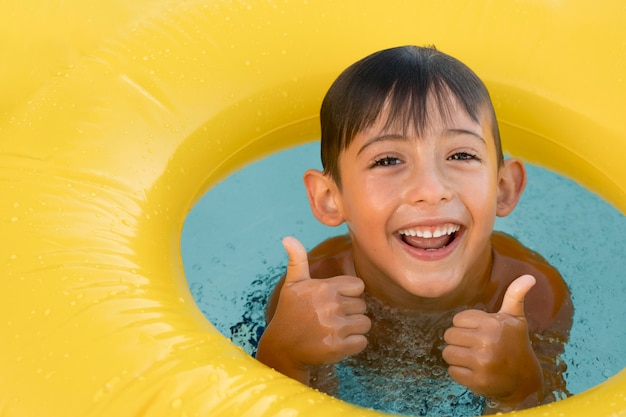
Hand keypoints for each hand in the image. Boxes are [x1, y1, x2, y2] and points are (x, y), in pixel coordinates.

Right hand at [256, 236, 370, 382]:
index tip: (334, 302)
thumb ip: (297, 260)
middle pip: (362, 306)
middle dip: (350, 313)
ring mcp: (335, 327)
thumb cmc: (290, 313)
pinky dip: (353, 344)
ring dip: (353, 329)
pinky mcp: (338, 347)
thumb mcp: (292, 285)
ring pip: (365, 323)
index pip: (358, 286)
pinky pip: (362, 342)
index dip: (349, 295)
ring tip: (334, 331)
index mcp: (324, 288)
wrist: (282, 348)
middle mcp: (331, 305)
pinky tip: (336, 343)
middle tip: (330, 319)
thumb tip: (287, 238)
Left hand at [442, 275, 541, 408]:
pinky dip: (460, 372)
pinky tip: (476, 372)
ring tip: (474, 359)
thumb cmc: (515, 344)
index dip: (466, 326)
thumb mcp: (515, 318)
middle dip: (459, 341)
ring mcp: (482, 363)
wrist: (524, 380)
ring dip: (457, 357)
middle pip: (449, 335)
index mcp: (493, 324)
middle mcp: (487, 342)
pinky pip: (452, 371)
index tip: (481, 333)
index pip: (457, 320)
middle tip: (476, 347)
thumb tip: (529, 277)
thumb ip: (516, 295)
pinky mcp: (476, 381)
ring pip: (447, 353)